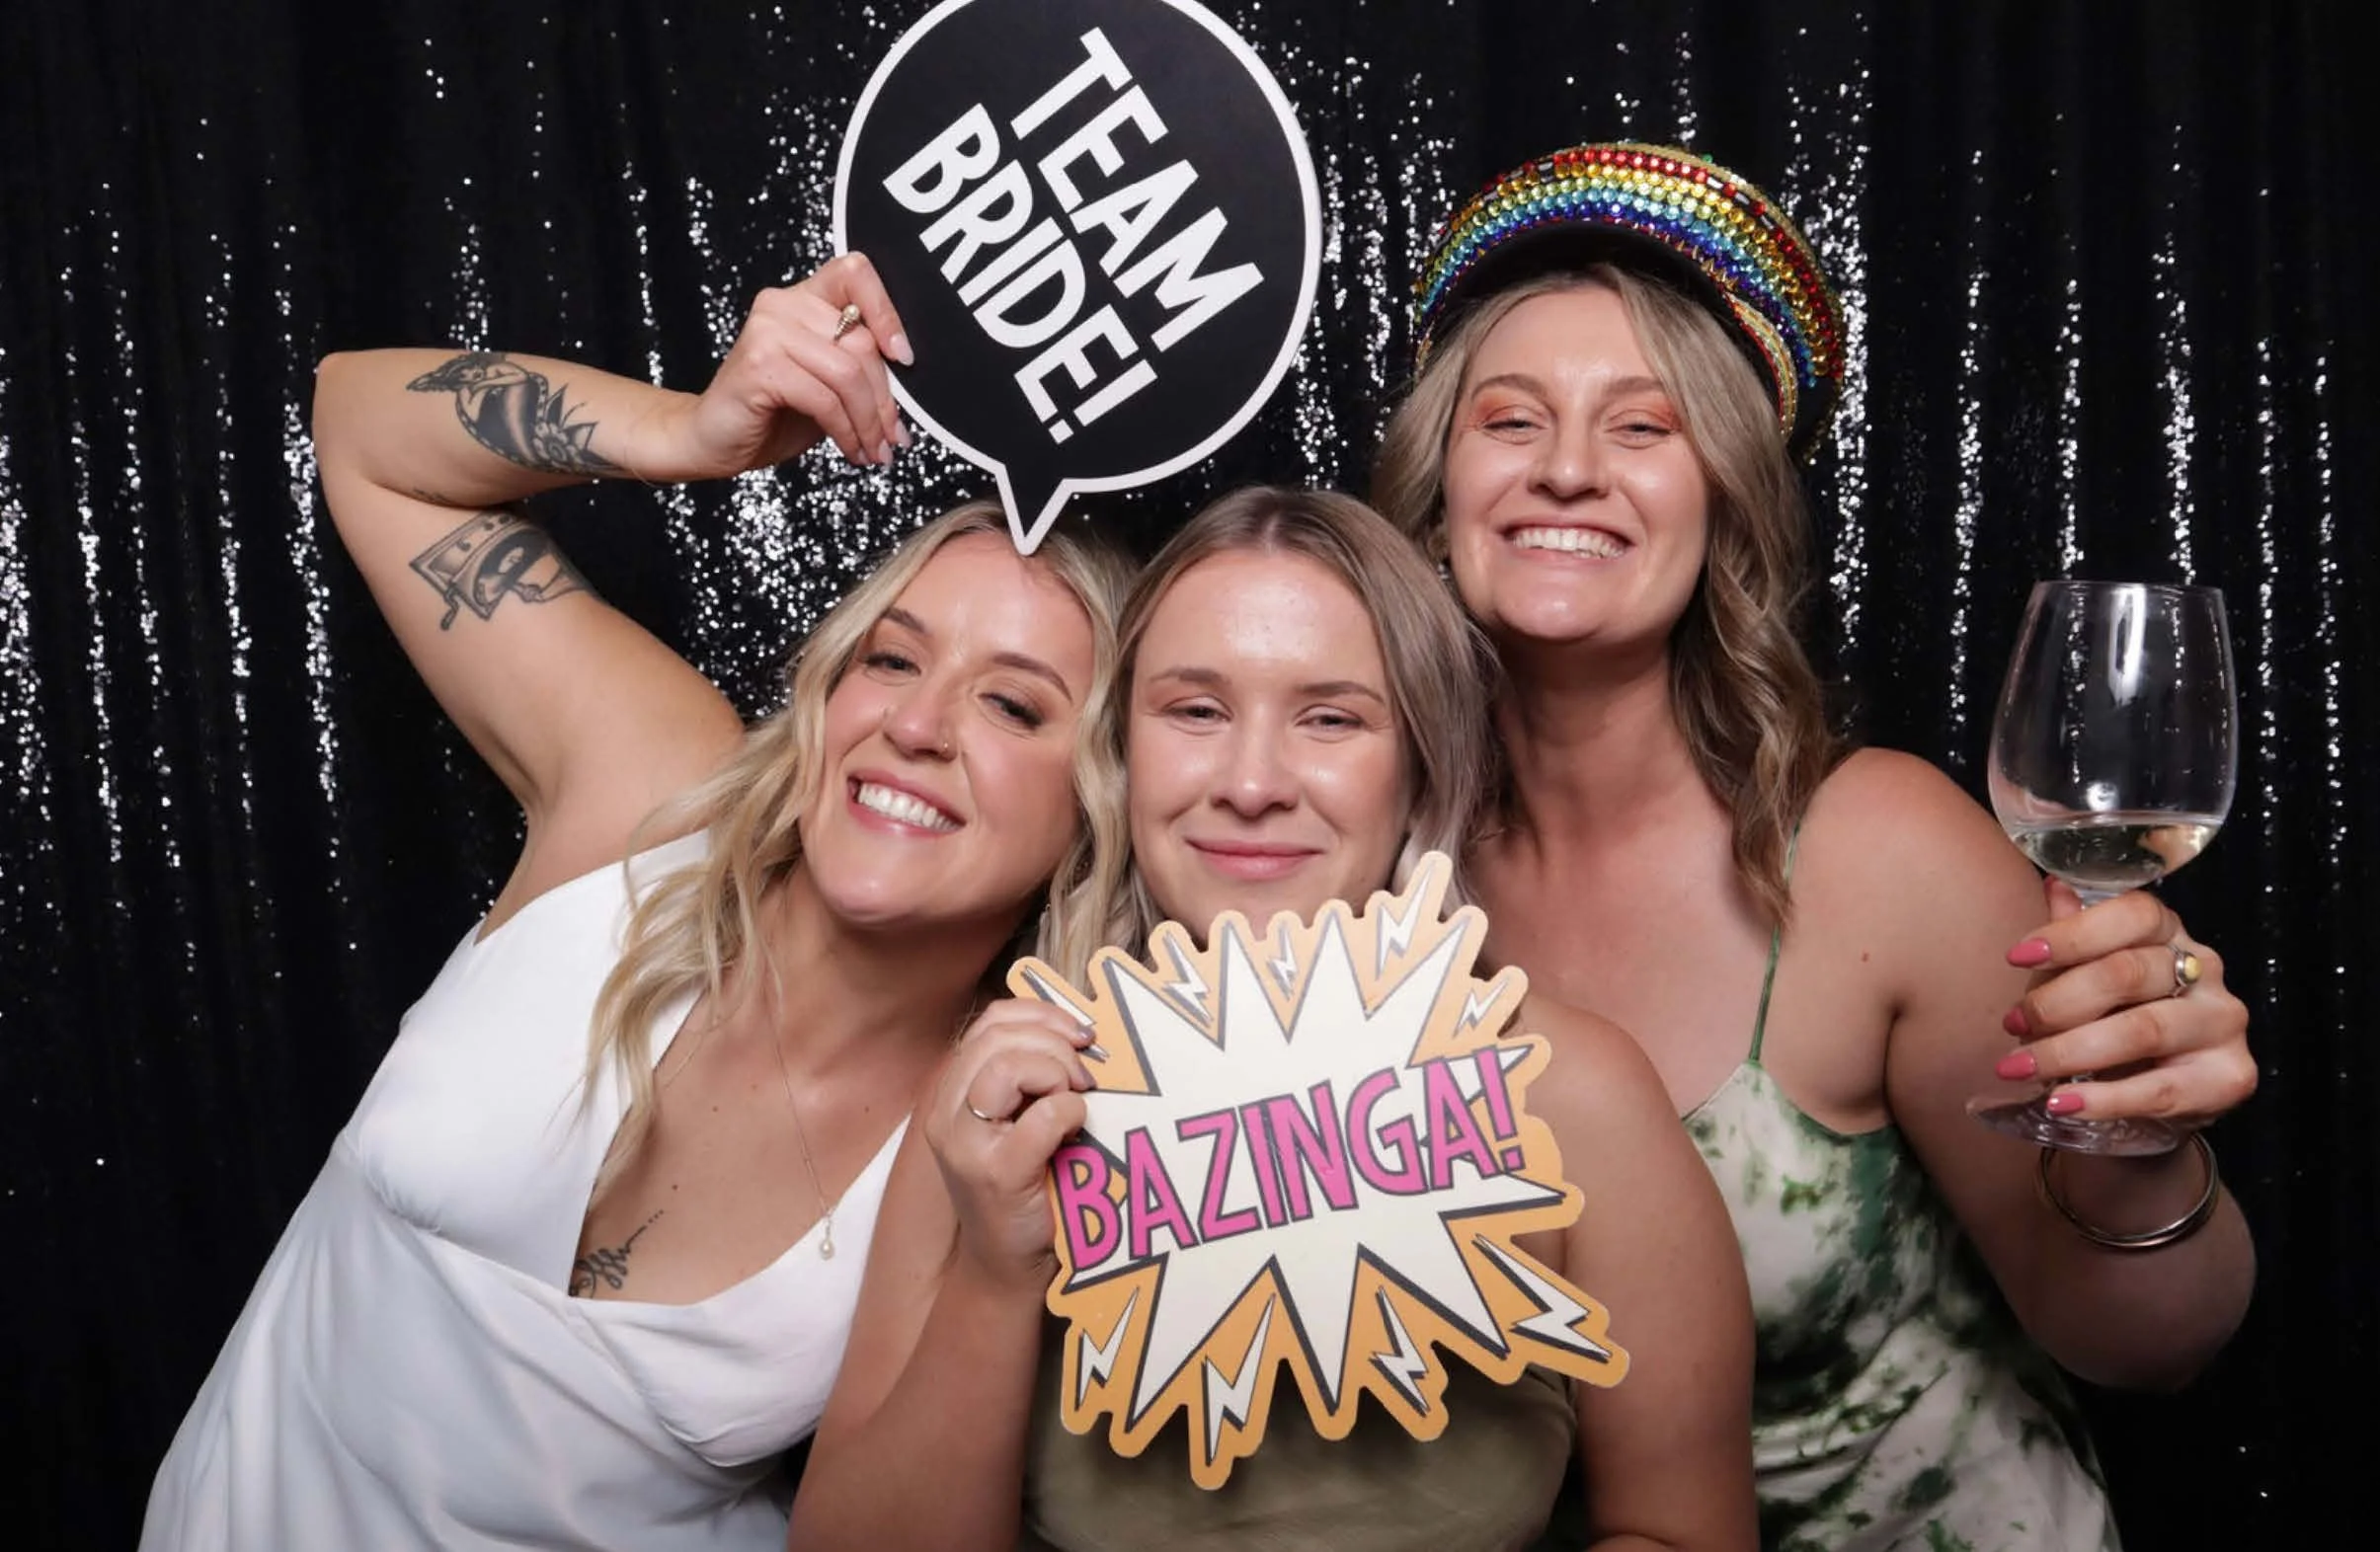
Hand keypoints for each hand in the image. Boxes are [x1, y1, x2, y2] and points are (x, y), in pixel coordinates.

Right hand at [652, 252, 912, 476]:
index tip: (905, 358)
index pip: (855, 272)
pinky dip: (846, 431)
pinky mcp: (759, 365)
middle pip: (862, 341)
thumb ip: (860, 371)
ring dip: (869, 422)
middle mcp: (782, 305)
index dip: (887, 311)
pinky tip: (851, 450)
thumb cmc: (775, 411)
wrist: (715, 439)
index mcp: (803, 298)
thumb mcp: (829, 386)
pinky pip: (824, 399)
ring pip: (848, 374)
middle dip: (886, 399)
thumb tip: (912, 392)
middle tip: (894, 437)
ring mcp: (767, 331)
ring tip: (875, 451)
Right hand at [925, 999, 1097, 1288]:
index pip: (991, 1021)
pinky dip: (1071, 1111)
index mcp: (952, 1092)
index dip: (1041, 1015)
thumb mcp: (1014, 1120)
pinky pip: (1044, 1115)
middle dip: (1054, 1043)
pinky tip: (1077, 1129)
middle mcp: (948, 1114)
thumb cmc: (1023, 1187)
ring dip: (1057, 1072)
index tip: (1079, 1034)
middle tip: (1084, 1074)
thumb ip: (1026, 1076)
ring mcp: (967, 1144)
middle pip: (999, 1036)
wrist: (1006, 1266)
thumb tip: (1075, 1030)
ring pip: (1009, 1066)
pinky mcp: (998, 1174)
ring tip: (1076, 1097)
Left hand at [1999, 878, 2256, 1128]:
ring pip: (2142, 1030)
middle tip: (2012, 1024)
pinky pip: (2160, 1089)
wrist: (2151, 1095)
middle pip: (2128, 973)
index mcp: (2169, 932)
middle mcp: (2206, 969)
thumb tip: (2053, 884)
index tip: (2016, 956)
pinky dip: (2103, 1099)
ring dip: (2069, 1051)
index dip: (2073, 934)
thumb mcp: (2083, 976)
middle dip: (2057, 1002)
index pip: (2133, 913)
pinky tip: (2060, 1102)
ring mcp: (2223, 1022)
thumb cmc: (2110, 1019)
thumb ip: (2073, 937)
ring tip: (2018, 1067)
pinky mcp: (2232, 1077)